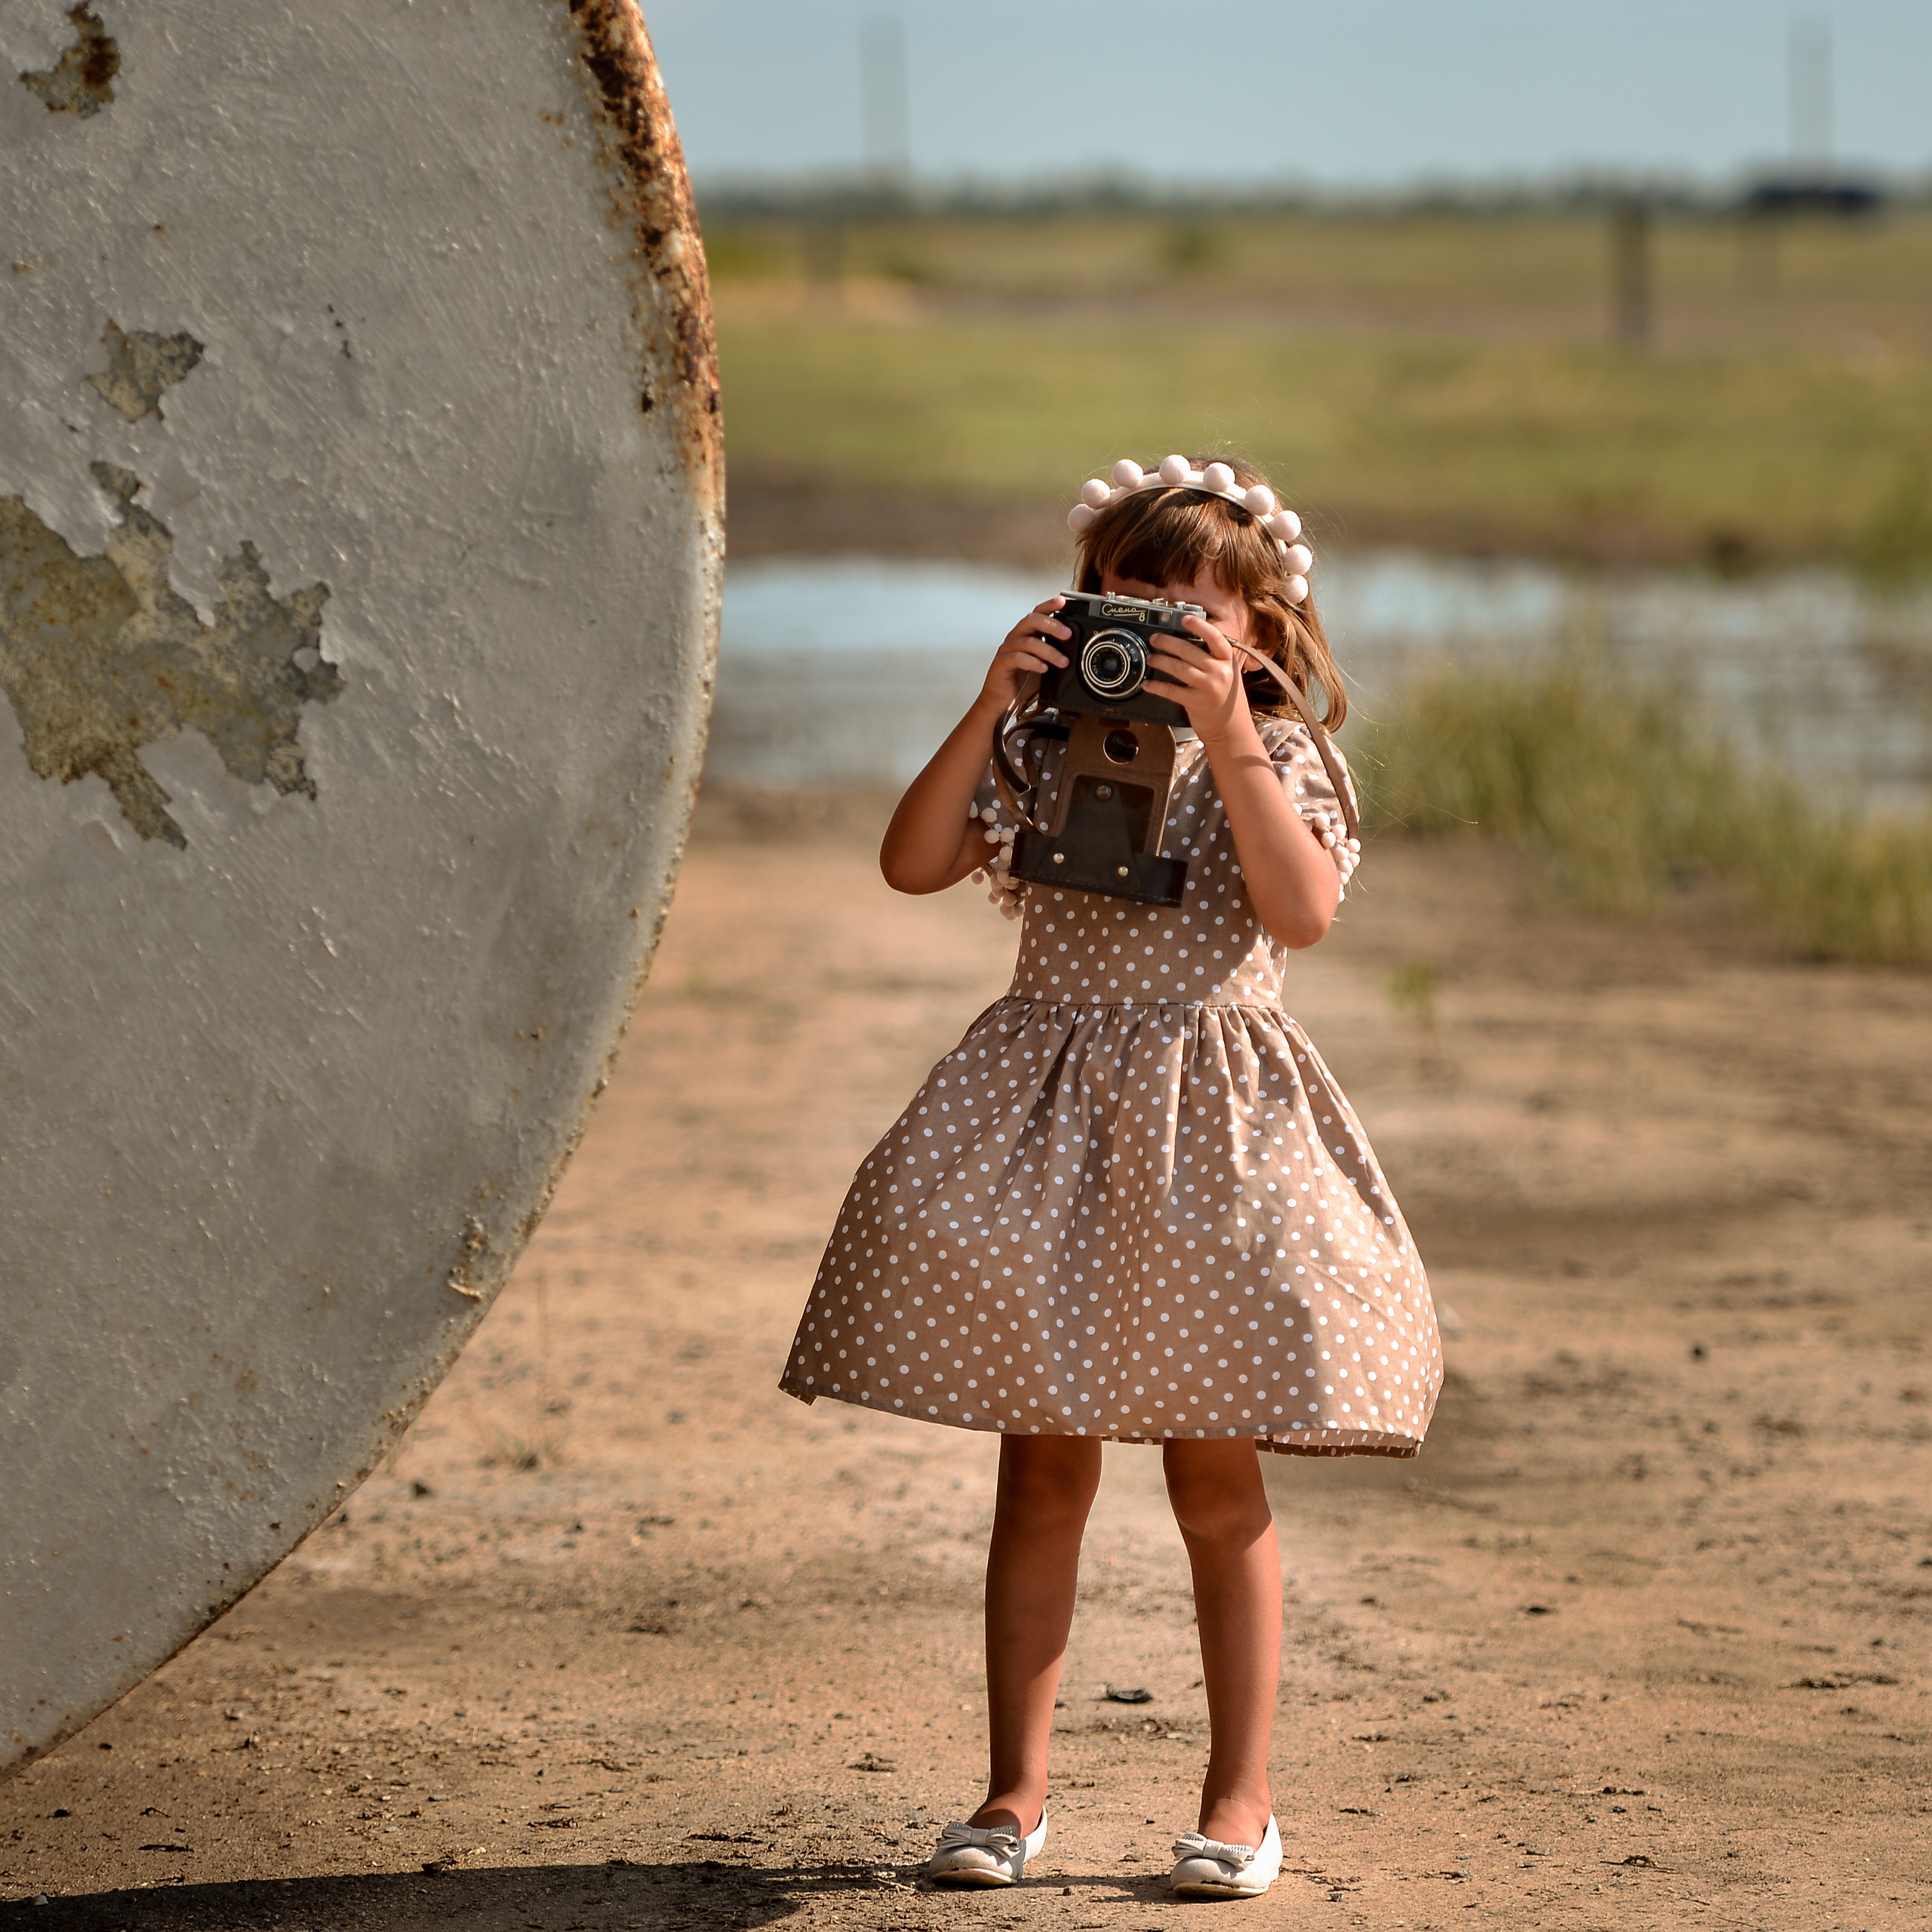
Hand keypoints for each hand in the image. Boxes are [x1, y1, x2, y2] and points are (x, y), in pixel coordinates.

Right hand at [978, 597, 1070, 712]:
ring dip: (1048, 651)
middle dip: (1052, 625)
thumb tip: (1077, 651)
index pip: (1037, 613)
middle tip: (1068, 635)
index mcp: (1025, 635)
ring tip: (1063, 662)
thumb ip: (1055, 655)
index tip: (1063, 601)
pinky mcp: (1001, 664)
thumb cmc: (1022, 682)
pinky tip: (1043, 669)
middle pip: (1031, 621)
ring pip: (1028, 642)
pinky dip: (1033, 662)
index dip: (1049, 605)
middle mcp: (1015, 638)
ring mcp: (1006, 650)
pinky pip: (1017, 658)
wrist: (1001, 702)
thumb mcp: (1044, 665)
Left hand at [1147, 613, 1251, 742]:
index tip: (1185, 619)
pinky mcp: (1196, 703)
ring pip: (1178, 668)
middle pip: (1189, 650)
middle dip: (1168, 642)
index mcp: (1228, 661)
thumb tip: (1189, 641)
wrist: (1231, 729)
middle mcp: (1220, 672)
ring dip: (1160, 661)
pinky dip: (1156, 686)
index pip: (1215, 638)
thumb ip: (1214, 659)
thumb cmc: (1226, 699)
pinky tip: (1147, 683)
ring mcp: (1208, 688)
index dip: (1199, 626)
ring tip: (1150, 657)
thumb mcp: (1228, 674)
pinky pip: (1171, 690)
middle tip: (1155, 638)